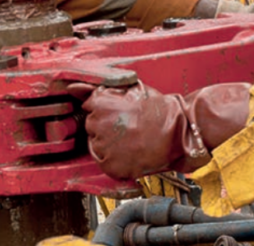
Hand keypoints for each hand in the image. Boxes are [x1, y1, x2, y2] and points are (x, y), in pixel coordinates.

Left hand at [68, 82, 250, 179]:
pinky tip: (130, 151)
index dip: (106, 110)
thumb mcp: (130, 89)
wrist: (179, 131)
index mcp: (100, 103)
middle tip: (129, 126)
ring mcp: (104, 146)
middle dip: (106, 126)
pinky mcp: (111, 165)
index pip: (89, 106)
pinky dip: (115, 160)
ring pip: (97, 145)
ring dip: (109, 144)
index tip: (119, 114)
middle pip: (92, 126)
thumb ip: (100, 89)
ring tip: (131, 139)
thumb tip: (74, 88)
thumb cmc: (160, 110)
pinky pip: (104, 163)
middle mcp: (98, 124)